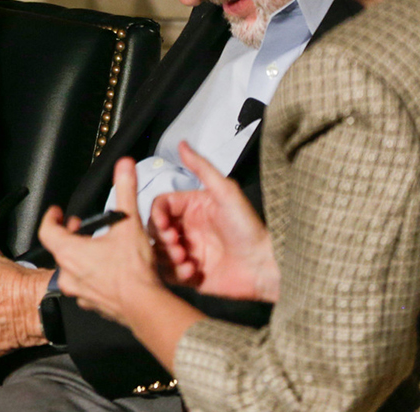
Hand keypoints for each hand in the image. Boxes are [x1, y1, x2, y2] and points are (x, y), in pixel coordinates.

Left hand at [37, 158, 166, 326]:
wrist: (146, 307)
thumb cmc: (133, 268)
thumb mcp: (129, 223)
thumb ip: (125, 191)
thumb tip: (124, 164)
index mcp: (69, 252)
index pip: (46, 231)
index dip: (51, 218)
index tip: (58, 211)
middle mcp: (68, 273)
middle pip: (60, 249)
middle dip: (69, 235)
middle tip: (80, 227)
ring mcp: (78, 292)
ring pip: (72, 270)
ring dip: (80, 257)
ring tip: (96, 248)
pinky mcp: (92, 305)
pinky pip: (85, 287)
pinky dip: (92, 276)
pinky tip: (108, 271)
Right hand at [149, 142, 277, 301]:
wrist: (264, 265)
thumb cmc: (250, 228)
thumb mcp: (226, 192)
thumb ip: (202, 168)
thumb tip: (184, 144)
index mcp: (193, 208)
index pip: (161, 206)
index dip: (157, 214)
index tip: (165, 223)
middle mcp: (188, 228)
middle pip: (155, 229)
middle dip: (162, 237)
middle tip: (176, 243)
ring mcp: (188, 251)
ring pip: (159, 251)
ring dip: (166, 255)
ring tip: (184, 258)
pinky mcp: (189, 274)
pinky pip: (168, 273)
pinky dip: (174, 272)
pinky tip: (191, 271)